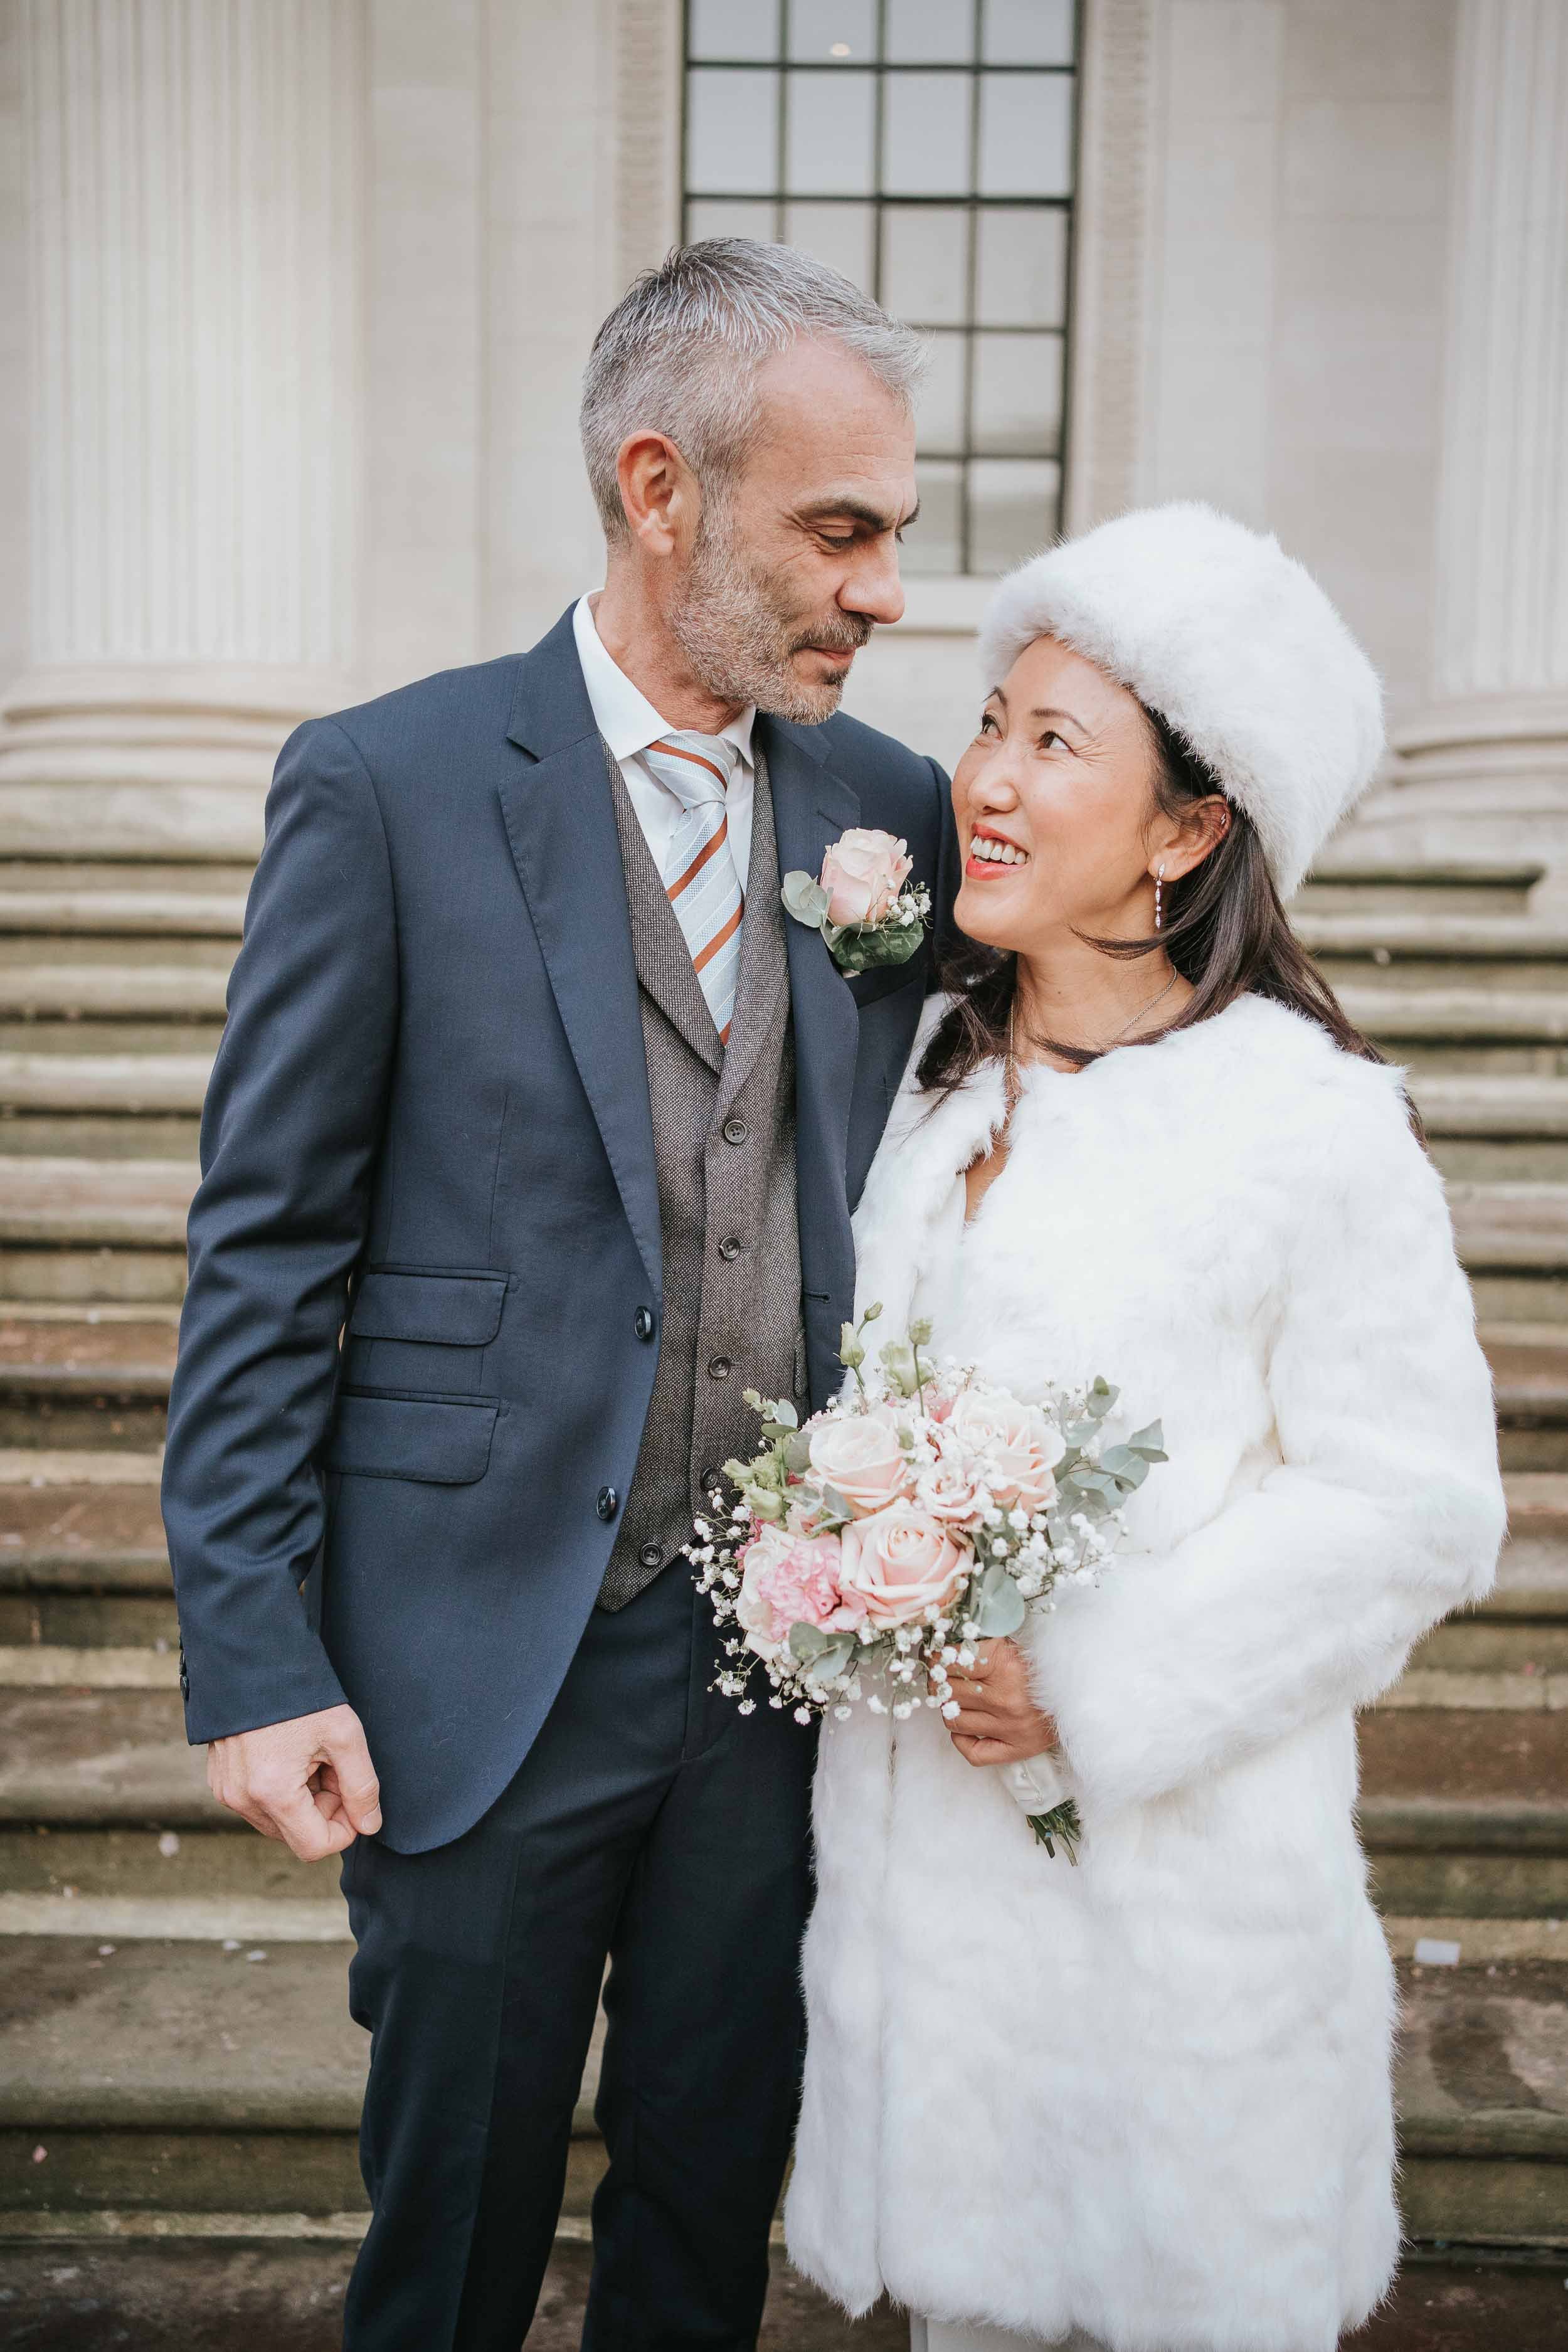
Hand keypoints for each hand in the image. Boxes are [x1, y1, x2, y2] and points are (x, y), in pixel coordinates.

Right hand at [207, 1703, 381, 1860]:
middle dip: (325, 1809)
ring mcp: (227, 1791)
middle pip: (297, 1835)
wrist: (254, 1658)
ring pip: (279, 1821)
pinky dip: (281, 1789)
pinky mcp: (221, 1781)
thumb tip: (369, 1826)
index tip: (354, 1796)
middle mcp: (242, 1799)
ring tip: (312, 1757)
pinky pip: (259, 1804)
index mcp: (272, 1792)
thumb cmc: (301, 1694)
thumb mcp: (344, 1735)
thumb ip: (362, 1787)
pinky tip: (290, 1754)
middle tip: (334, 1766)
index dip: (345, 1828)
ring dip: (304, 1799)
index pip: (315, 1847)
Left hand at [943, 1638, 1058, 1768]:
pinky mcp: (1017, 1749)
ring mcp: (1010, 1727)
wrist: (1080, 1692)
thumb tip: (947, 1641)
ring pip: (953, 1720)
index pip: (952, 1661)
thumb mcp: (1016, 1642)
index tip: (939, 1656)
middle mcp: (1005, 1698)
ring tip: (957, 1698)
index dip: (940, 1657)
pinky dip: (962, 1740)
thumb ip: (985, 1641)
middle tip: (944, 1677)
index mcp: (1005, 1664)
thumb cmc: (1044, 1665)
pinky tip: (966, 1726)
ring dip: (949, 1707)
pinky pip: (973, 1753)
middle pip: (948, 1690)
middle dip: (941, 1681)